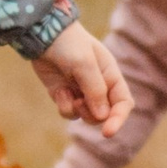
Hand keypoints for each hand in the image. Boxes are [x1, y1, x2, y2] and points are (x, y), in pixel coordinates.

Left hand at [30, 22, 131, 139]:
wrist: (42, 35)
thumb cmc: (69, 44)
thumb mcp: (84, 64)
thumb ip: (95, 90)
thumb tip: (103, 117)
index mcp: (111, 75)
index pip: (123, 103)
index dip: (119, 119)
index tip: (108, 133)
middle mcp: (99, 86)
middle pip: (104, 115)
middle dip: (92, 115)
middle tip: (79, 102)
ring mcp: (81, 92)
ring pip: (86, 117)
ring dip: (77, 111)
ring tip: (67, 94)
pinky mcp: (65, 95)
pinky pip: (69, 112)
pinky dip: (63, 105)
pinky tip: (58, 91)